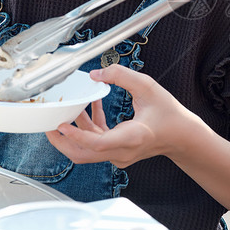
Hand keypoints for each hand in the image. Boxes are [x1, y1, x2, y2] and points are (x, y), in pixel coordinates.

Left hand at [46, 65, 199, 167]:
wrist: (181, 135)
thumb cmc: (169, 115)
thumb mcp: (148, 87)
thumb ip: (121, 75)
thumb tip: (97, 74)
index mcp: (131, 137)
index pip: (96, 143)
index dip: (75, 135)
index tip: (61, 124)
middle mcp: (122, 151)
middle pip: (82, 154)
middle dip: (62, 139)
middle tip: (49, 122)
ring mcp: (118, 155)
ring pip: (86, 149)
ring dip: (74, 130)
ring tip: (68, 108)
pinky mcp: (117, 152)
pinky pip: (95, 143)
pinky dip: (88, 127)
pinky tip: (90, 107)